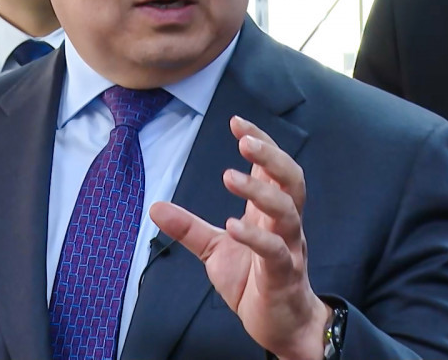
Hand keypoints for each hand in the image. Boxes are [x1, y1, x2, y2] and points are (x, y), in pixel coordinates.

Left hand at [150, 116, 330, 359]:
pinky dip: (255, 236)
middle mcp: (284, 225)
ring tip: (230, 176)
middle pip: (291, 180)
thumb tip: (156, 206)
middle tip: (246, 140)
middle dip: (271, 156)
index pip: (272, 168)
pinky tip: (233, 225)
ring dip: (260, 190)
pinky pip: (275, 252)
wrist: (280, 326)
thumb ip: (189, 228)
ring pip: (287, 211)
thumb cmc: (253, 282)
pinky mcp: (283, 275)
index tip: (237, 122)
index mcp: (269, 214)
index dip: (260, 142)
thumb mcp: (214, 250)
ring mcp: (288, 249)